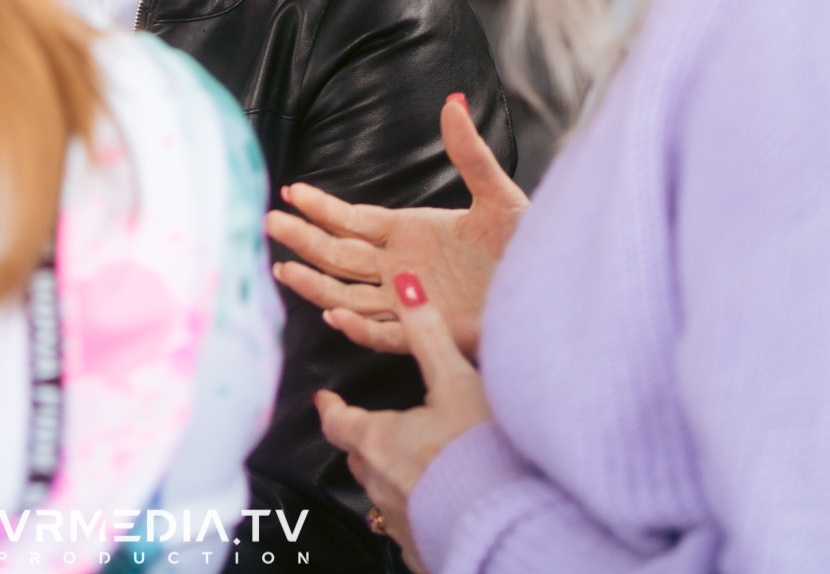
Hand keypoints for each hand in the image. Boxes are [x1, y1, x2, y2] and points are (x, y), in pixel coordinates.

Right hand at [266, 92, 526, 357]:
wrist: (557, 290)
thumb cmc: (529, 244)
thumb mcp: (499, 195)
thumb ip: (470, 153)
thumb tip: (453, 101)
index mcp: (411, 232)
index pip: (352, 220)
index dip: (321, 207)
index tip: (290, 191)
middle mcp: (402, 267)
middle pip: (339, 256)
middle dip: (303, 239)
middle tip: (267, 223)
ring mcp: (412, 302)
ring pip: (349, 295)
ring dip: (316, 283)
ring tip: (282, 269)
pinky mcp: (431, 332)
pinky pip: (385, 332)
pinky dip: (359, 326)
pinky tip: (333, 313)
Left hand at [318, 270, 493, 573]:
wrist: (504, 523)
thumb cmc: (479, 450)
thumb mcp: (457, 382)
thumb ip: (429, 333)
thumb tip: (406, 283)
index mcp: (379, 439)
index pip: (338, 421)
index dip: (332, 407)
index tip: (325, 399)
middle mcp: (379, 481)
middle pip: (358, 457)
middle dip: (362, 440)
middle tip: (371, 428)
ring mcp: (398, 519)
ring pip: (382, 491)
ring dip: (391, 475)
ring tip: (411, 463)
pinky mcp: (420, 547)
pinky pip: (408, 523)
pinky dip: (415, 507)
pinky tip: (437, 502)